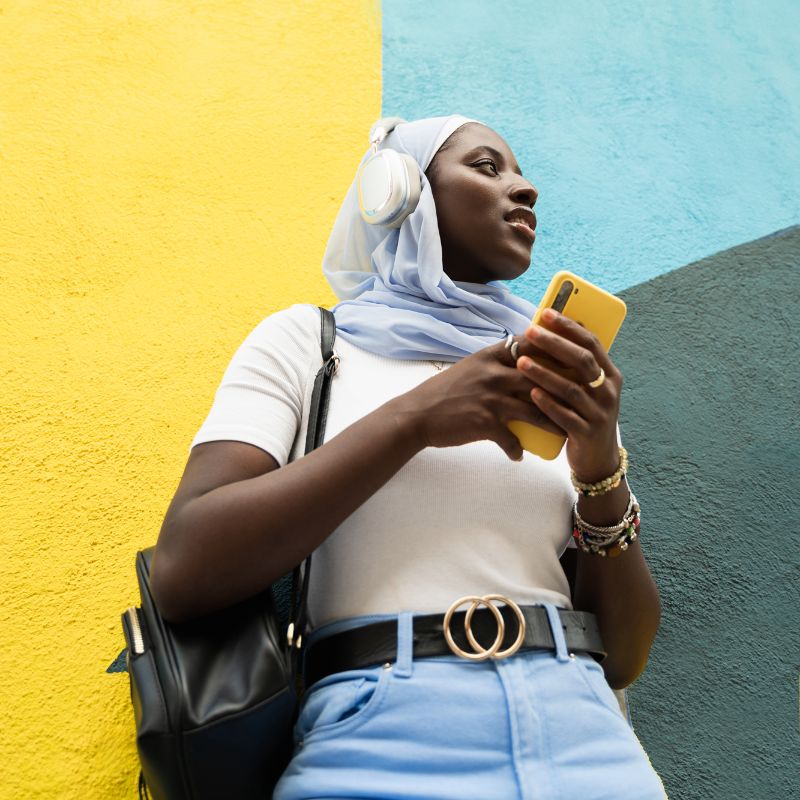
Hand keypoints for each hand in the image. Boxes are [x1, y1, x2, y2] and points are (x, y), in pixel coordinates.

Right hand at [393, 339, 564, 460]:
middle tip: (582, 397)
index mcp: (490, 357)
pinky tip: (520, 455)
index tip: (571, 357)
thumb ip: (493, 363)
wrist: (416, 415)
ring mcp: (491, 398)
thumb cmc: (441, 392)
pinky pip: (511, 439)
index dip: (553, 350)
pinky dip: (516, 449)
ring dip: (553, 423)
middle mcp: (494, 374)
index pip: (529, 346)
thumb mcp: (468, 367)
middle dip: (564, 387)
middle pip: (540, 378)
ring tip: (565, 431)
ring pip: (535, 410)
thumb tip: (518, 359)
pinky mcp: (485, 423)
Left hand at [514, 308, 622, 480]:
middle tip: (530, 332)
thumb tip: (548, 333)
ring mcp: (600, 413)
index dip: (568, 326)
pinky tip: (531, 393)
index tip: (546, 313)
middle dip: (554, 344)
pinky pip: (565, 416)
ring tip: (521, 362)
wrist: (597, 460)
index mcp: (610, 375)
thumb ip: (575, 367)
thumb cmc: (585, 416)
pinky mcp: (587, 433)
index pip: (591, 342)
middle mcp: (609, 392)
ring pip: (571, 389)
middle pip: (582, 361)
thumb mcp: (588, 390)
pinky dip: (547, 404)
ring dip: (544, 374)